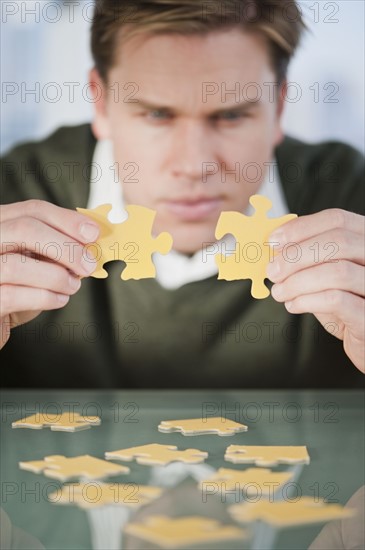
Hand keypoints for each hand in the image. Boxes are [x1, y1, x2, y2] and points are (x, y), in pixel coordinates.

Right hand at [0, 200, 98, 348]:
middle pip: (24, 228)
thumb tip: (91, 241)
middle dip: (64, 247)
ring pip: (16, 265)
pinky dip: (44, 297)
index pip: (33, 210)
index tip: (93, 234)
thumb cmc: (18, 288)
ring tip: (73, 285)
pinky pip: (12, 296)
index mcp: (0, 224)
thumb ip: (57, 247)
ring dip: (55, 276)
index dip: (67, 220)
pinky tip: (59, 299)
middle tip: (88, 264)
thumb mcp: (39, 261)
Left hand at [267, 209, 364, 372]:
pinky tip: (293, 305)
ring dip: (297, 281)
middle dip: (296, 256)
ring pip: (338, 272)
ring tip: (279, 292)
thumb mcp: (326, 274)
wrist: (364, 340)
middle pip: (338, 241)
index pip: (337, 219)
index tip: (273, 241)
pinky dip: (307, 300)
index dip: (301, 228)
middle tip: (272, 271)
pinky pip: (337, 300)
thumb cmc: (345, 303)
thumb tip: (273, 246)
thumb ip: (308, 257)